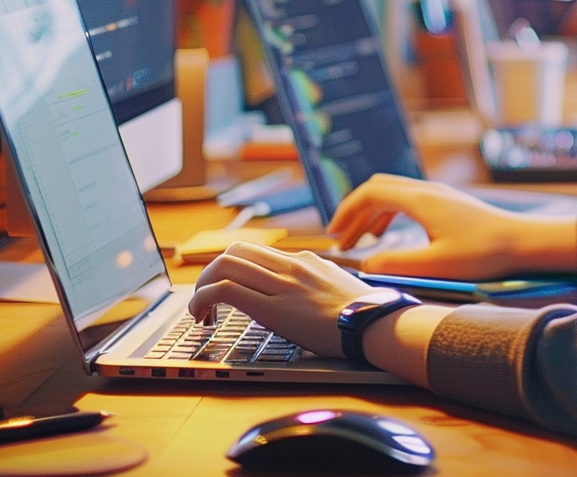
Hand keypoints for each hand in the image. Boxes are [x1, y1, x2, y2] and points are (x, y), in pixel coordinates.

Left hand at [188, 242, 380, 357]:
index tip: (225, 289)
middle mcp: (290, 265)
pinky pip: (225, 291)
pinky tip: (202, 318)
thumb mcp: (339, 287)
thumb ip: (319, 282)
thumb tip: (307, 292)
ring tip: (200, 312)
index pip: (256, 251)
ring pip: (224, 265)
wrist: (375, 324)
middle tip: (206, 299)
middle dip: (210, 273)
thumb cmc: (364, 314)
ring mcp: (282, 283)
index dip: (231, 268)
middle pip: (234, 251)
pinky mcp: (273, 307)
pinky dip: (203, 299)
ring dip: (202, 287)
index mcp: (305, 261)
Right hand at [328, 173, 576, 279]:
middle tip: (341, 238)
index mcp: (420, 200)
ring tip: (361, 241)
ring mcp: (440, 194)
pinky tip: (391, 235)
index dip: (346, 212)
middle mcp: (427, 190)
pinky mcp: (450, 203)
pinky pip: (409, 200)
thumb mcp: (435, 265)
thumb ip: (396, 264)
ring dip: (372, 214)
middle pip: (378, 188)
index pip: (370, 194)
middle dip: (355, 211)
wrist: (524, 242)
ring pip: (394, 193)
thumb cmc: (484, 254)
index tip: (333, 235)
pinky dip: (391, 214)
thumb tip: (366, 263)